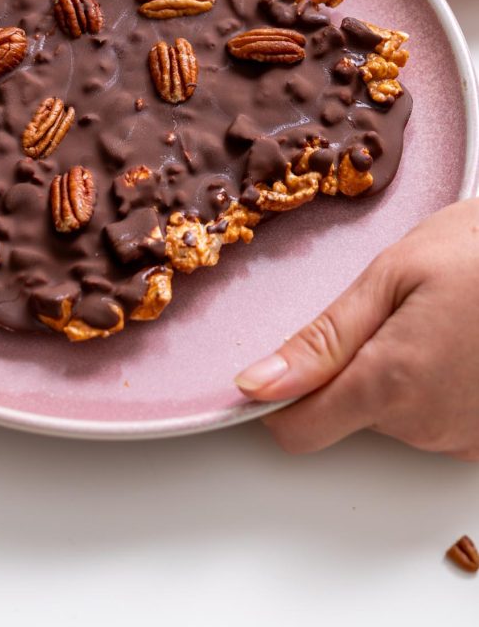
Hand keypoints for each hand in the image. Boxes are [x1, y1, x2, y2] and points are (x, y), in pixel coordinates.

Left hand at [234, 200, 478, 459]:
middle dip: (351, 369)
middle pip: (345, 415)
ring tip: (433, 322)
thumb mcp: (391, 276)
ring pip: (391, 417)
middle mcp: (427, 426)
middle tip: (388, 315)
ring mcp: (463, 438)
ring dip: (396, 376)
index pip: (298, 430)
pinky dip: (433, 389)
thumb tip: (255, 385)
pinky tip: (458, 346)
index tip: (276, 372)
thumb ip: (322, 341)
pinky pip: (433, 421)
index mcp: (390, 383)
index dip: (278, 400)